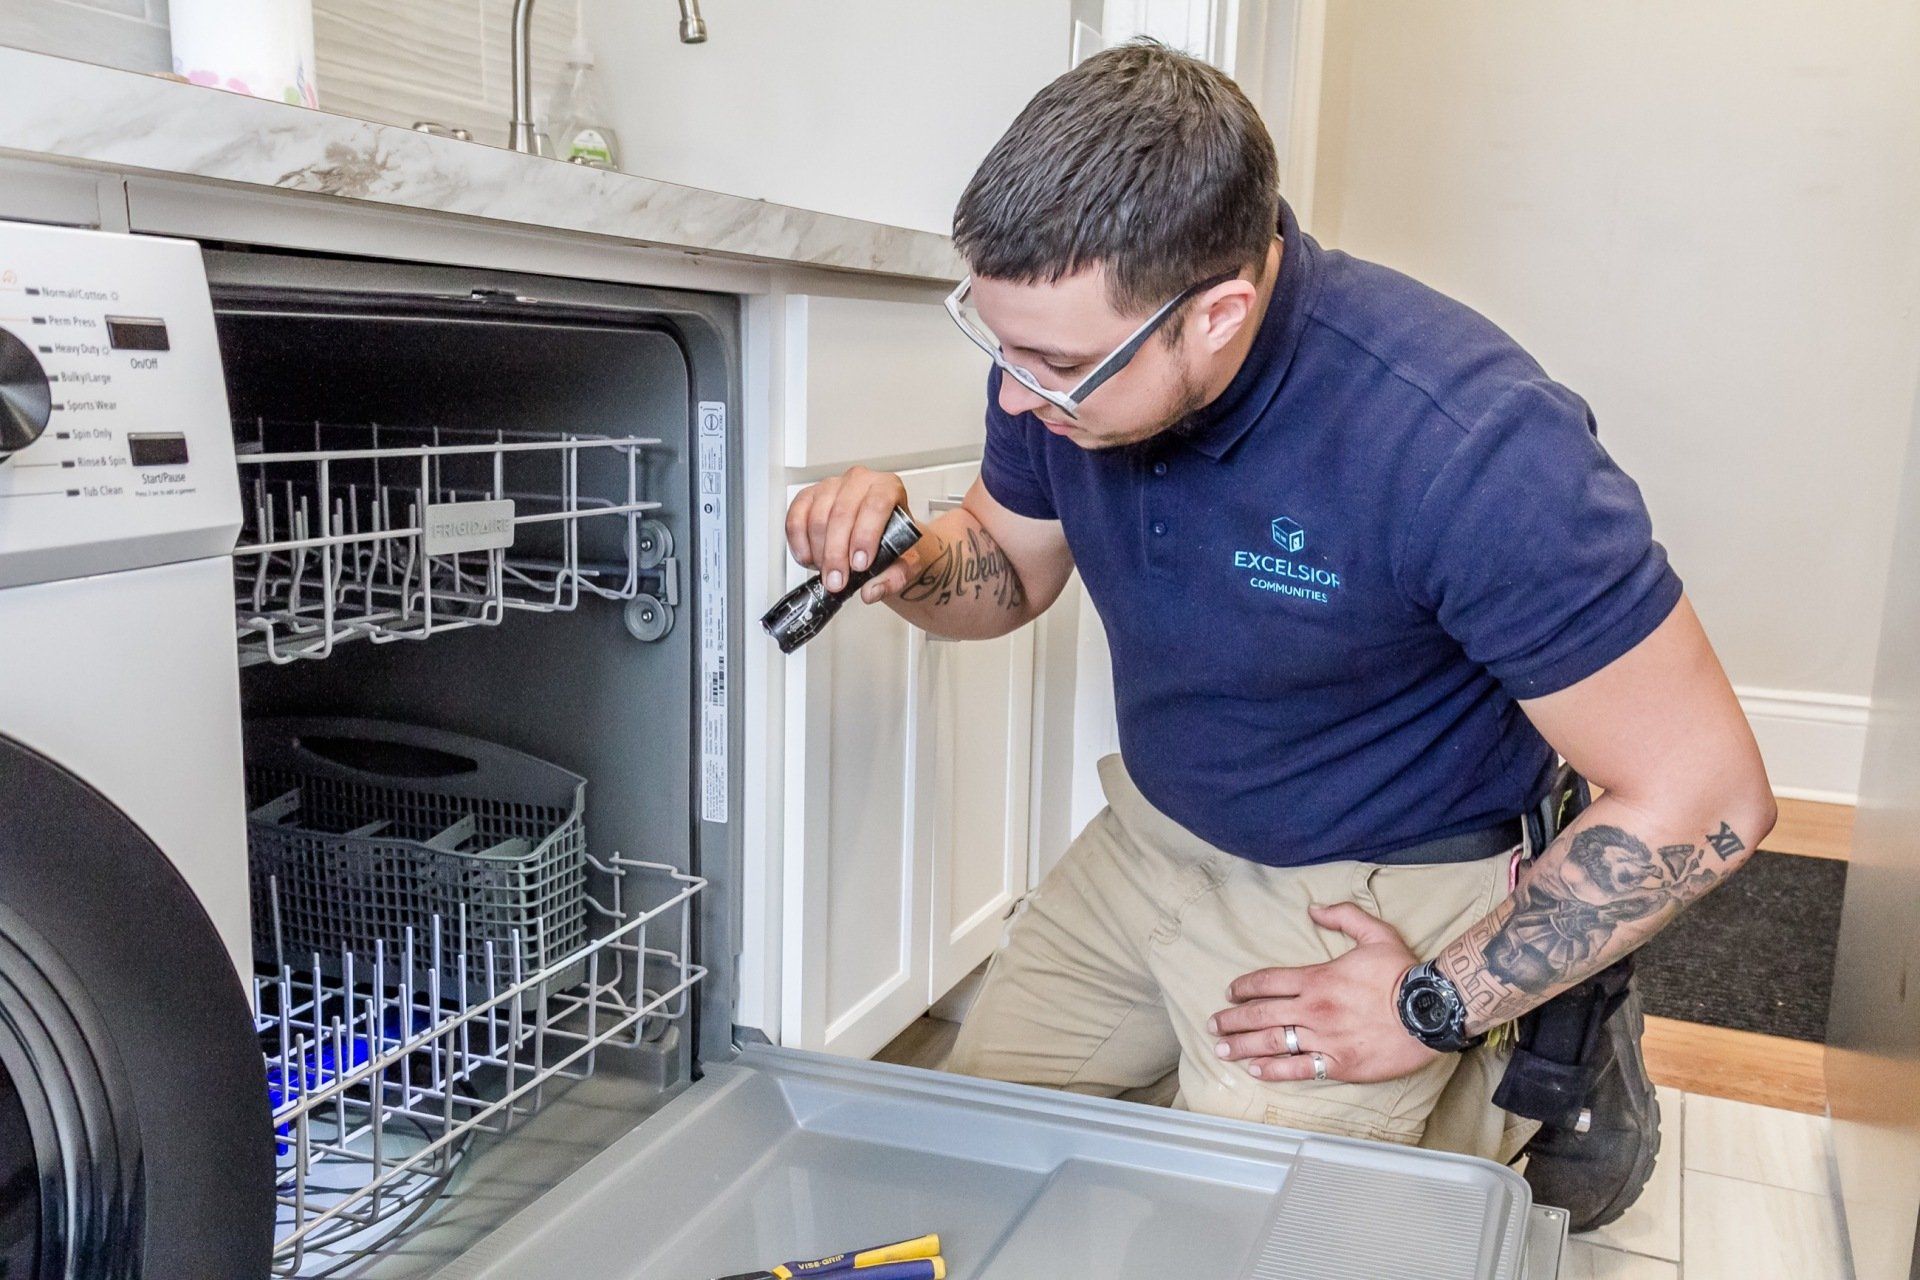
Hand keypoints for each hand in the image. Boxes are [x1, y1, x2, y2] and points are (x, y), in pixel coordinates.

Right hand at [783, 466, 916, 603]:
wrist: (877, 534)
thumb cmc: (892, 541)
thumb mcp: (904, 562)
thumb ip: (895, 577)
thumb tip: (871, 591)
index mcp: (888, 488)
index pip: (876, 504)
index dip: (866, 536)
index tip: (860, 564)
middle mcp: (859, 481)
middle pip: (842, 514)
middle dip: (837, 554)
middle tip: (837, 581)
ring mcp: (830, 486)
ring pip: (817, 518)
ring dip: (819, 553)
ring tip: (828, 573)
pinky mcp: (808, 497)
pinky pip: (795, 518)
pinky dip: (799, 544)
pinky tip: (810, 559)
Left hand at [1207, 903, 1438, 1084]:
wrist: (1432, 1011)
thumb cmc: (1403, 972)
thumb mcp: (1375, 933)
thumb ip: (1342, 916)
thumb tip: (1313, 909)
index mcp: (1317, 978)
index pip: (1268, 981)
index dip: (1244, 987)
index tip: (1230, 993)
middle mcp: (1314, 1009)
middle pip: (1261, 1015)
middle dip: (1232, 1020)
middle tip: (1213, 1024)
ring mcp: (1324, 1039)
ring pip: (1273, 1043)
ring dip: (1242, 1046)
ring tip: (1222, 1050)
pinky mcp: (1339, 1064)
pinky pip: (1298, 1069)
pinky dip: (1273, 1070)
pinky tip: (1255, 1070)